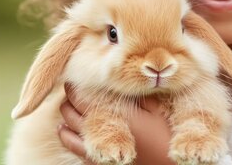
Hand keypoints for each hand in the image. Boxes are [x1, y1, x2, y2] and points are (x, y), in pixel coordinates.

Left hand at [58, 83, 174, 164]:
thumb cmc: (166, 138)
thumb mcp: (158, 110)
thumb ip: (140, 94)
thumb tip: (125, 77)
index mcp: (114, 117)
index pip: (83, 98)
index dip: (75, 86)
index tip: (75, 76)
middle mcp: (101, 133)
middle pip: (71, 112)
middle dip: (68, 99)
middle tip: (71, 88)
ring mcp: (98, 151)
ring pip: (68, 131)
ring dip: (65, 117)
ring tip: (66, 106)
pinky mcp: (98, 164)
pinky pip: (74, 149)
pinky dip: (66, 137)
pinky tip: (65, 130)